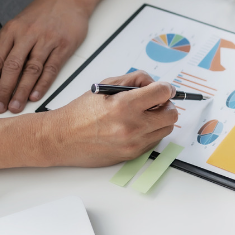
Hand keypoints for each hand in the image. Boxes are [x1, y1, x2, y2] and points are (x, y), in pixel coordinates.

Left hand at [0, 0, 89, 113]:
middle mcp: (27, 35)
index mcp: (12, 30)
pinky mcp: (63, 46)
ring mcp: (46, 40)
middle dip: (3, 90)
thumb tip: (2, 73)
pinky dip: (42, 84)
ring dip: (21, 91)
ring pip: (30, 70)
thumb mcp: (21, 23)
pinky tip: (35, 95)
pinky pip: (51, 68)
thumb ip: (12, 45)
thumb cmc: (45, 12)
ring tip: (16, 106)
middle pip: (11, 67)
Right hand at [43, 71, 178, 166]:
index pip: (163, 93)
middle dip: (166, 105)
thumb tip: (155, 83)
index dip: (166, 88)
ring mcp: (134, 143)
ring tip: (143, 114)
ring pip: (166, 129)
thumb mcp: (105, 86)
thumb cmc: (80, 112)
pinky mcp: (133, 155)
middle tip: (155, 102)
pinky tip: (135, 126)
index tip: (164, 88)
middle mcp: (132, 126)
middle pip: (171, 114)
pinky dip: (151, 132)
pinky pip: (155, 141)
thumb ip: (133, 80)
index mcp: (124, 105)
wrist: (63, 138)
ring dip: (160, 119)